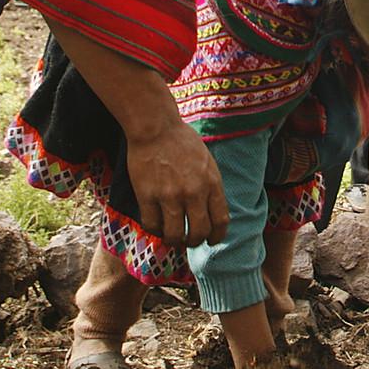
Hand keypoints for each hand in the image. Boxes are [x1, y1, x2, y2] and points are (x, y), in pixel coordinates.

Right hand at [123, 117, 229, 248]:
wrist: (155, 127)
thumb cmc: (181, 141)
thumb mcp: (207, 161)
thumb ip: (210, 186)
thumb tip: (211, 211)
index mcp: (211, 183)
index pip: (220, 221)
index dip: (217, 236)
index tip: (211, 240)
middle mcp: (193, 192)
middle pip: (199, 233)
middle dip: (195, 242)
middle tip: (189, 240)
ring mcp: (170, 195)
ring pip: (175, 235)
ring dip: (174, 241)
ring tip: (171, 237)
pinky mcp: (148, 195)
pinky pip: (152, 225)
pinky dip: (155, 230)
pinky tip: (156, 225)